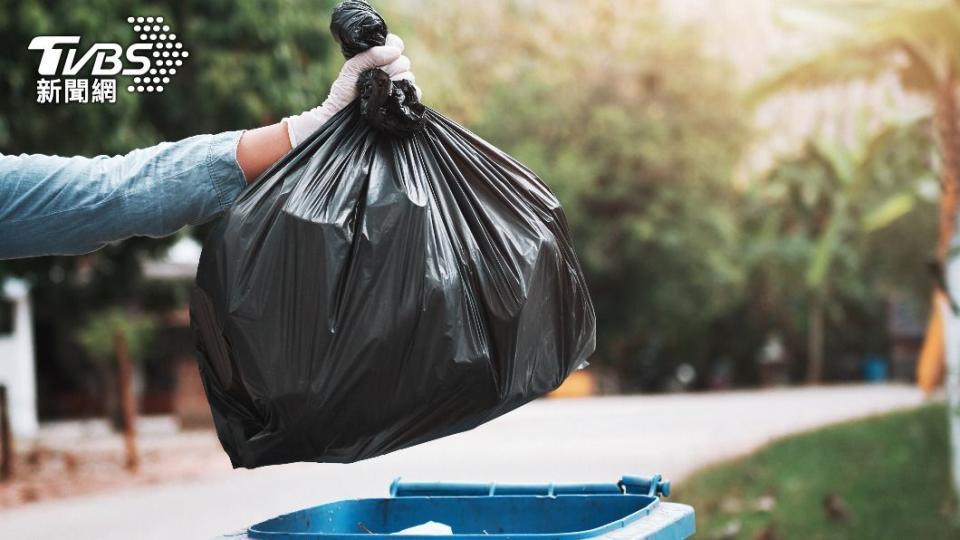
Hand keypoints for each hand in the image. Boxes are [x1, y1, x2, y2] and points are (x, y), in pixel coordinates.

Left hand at [284, 33, 417, 145]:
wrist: (342, 117)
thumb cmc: (343, 93)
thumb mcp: (352, 69)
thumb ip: (370, 55)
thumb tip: (395, 52)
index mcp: (378, 60)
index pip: (395, 44)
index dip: (395, 45)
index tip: (389, 53)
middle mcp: (390, 72)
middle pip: (404, 60)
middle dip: (392, 67)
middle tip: (378, 76)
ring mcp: (397, 87)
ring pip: (409, 75)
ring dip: (397, 80)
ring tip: (382, 89)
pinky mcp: (402, 102)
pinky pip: (415, 92)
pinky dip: (409, 92)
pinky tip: (395, 96)